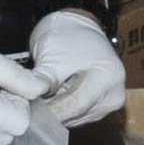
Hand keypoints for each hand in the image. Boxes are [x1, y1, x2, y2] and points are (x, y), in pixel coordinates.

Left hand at [28, 7, 126, 125]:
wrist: (78, 26)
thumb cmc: (66, 34)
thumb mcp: (52, 55)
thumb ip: (43, 82)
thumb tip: (29, 104)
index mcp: (108, 77)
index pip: (76, 104)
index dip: (50, 110)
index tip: (29, 113)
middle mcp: (114, 94)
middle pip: (78, 113)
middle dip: (52, 112)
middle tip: (29, 110)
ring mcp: (110, 102)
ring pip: (77, 118)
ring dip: (57, 113)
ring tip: (38, 103)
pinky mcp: (101, 107)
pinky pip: (79, 115)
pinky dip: (63, 110)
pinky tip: (51, 101)